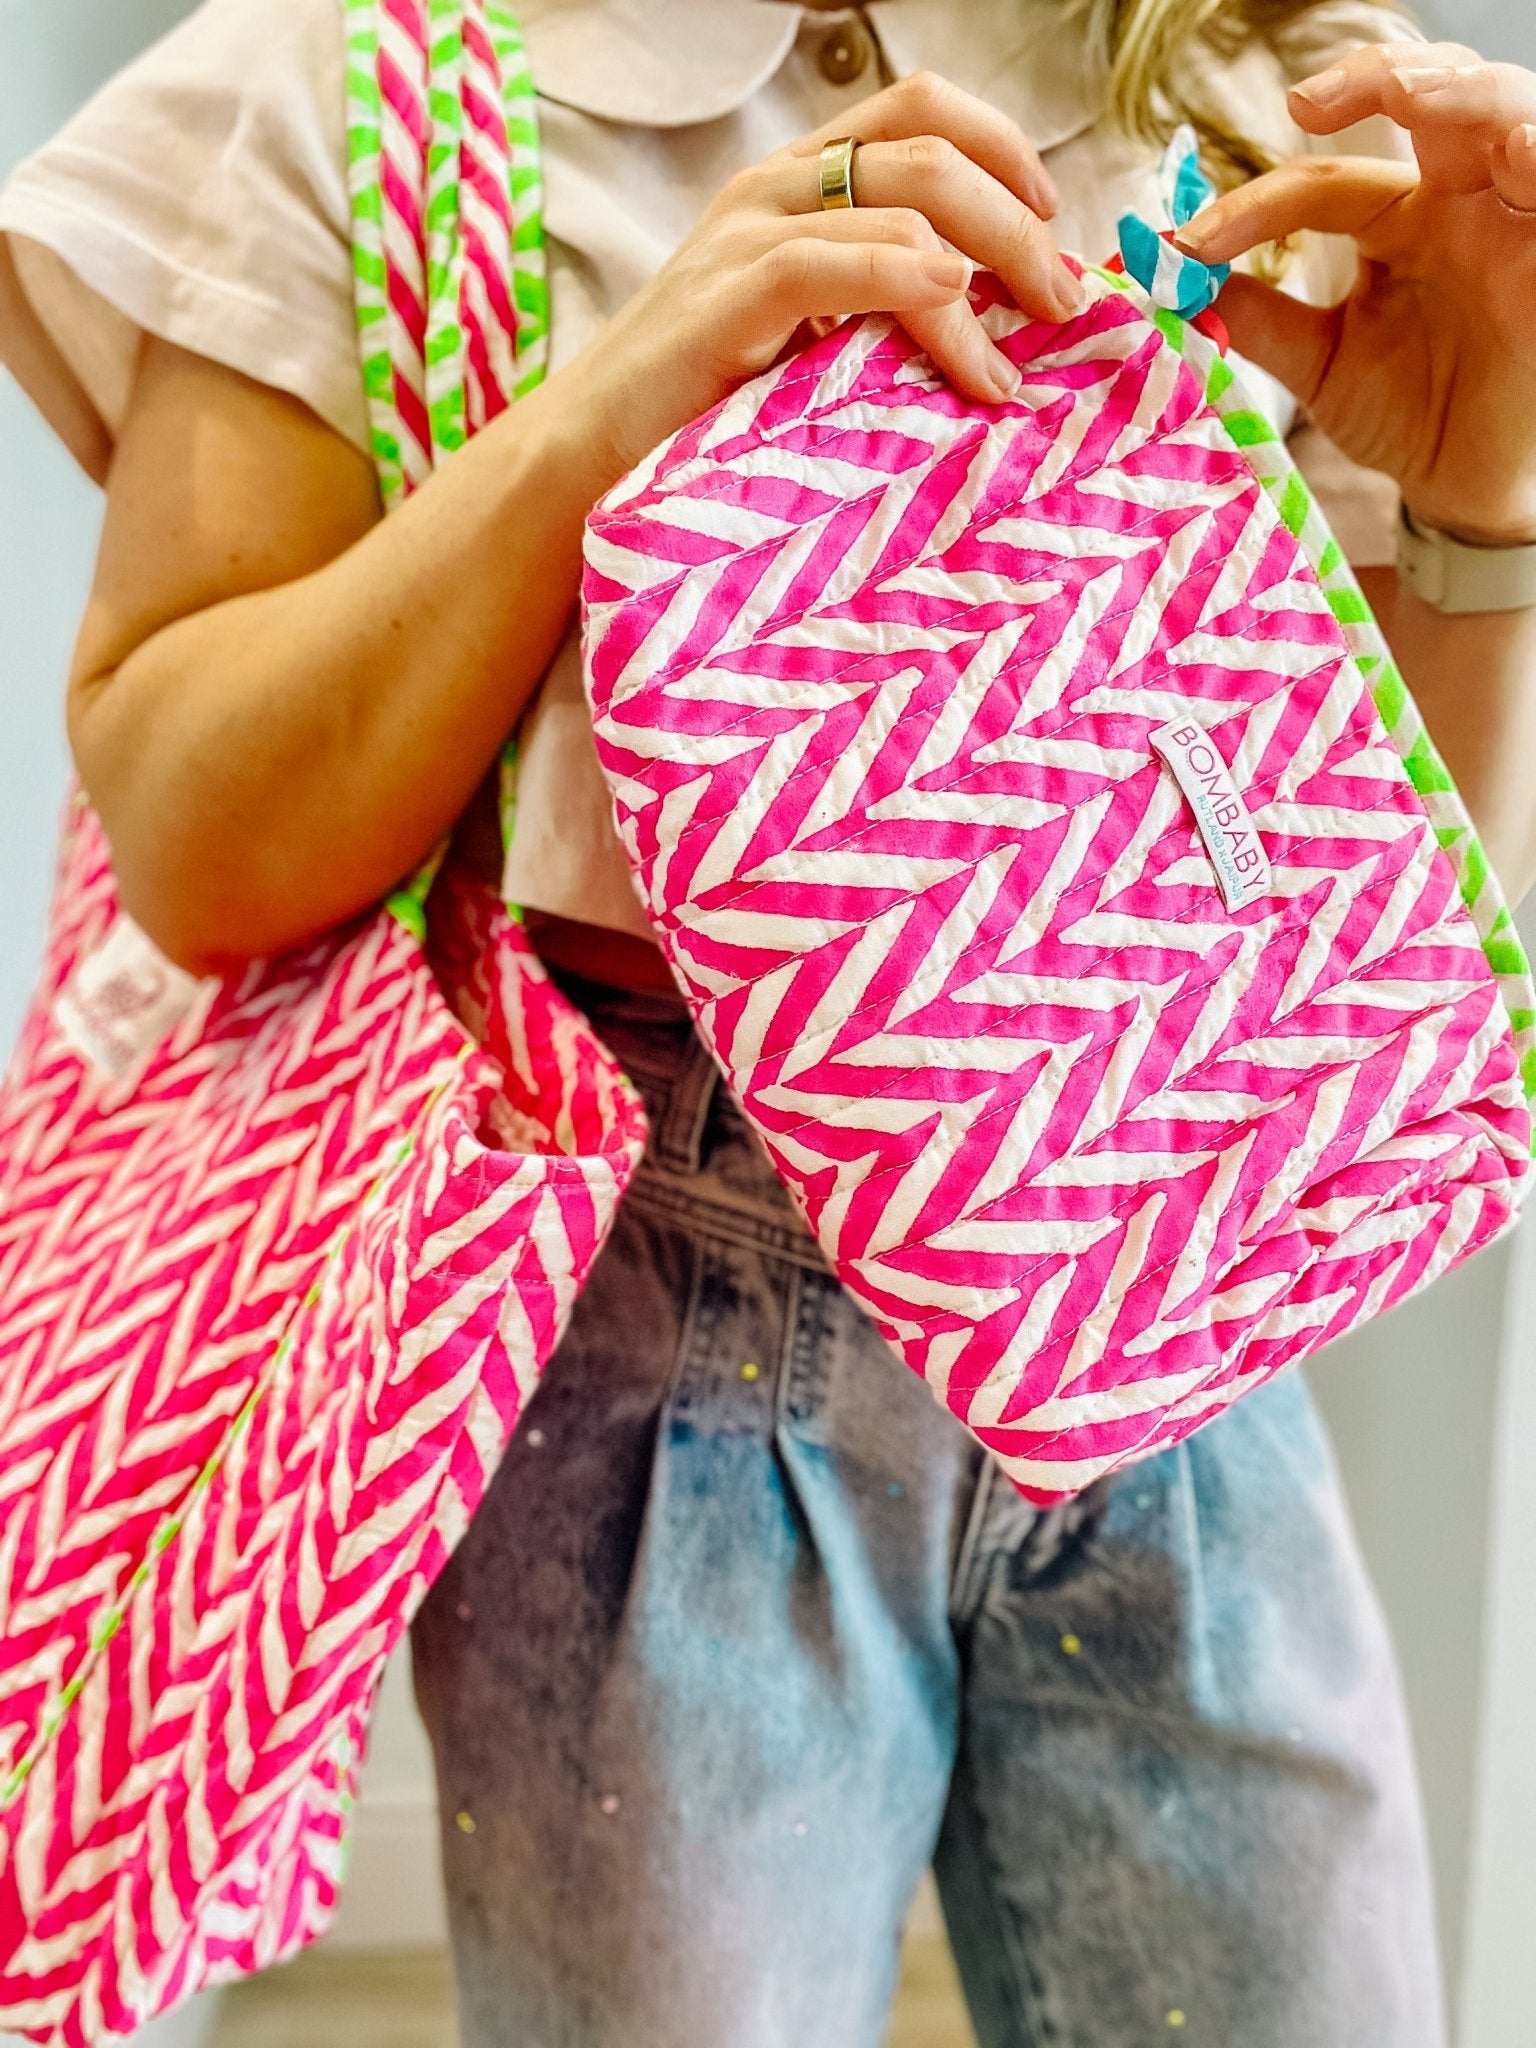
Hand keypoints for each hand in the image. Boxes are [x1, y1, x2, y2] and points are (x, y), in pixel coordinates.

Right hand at [561, 71, 1081, 480]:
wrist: (582, 463)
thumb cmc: (697, 417)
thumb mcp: (805, 344)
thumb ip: (878, 315)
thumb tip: (994, 337)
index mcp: (797, 187)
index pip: (921, 111)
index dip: (1004, 152)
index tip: (1050, 231)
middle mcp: (774, 190)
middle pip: (931, 149)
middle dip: (1019, 223)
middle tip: (1063, 307)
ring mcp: (746, 236)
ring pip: (903, 199)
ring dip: (987, 272)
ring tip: (1015, 363)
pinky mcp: (725, 299)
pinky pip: (834, 263)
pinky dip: (912, 282)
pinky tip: (959, 322)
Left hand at [1176, 43, 1535, 545]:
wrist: (1461, 486)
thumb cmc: (1404, 414)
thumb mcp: (1318, 362)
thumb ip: (1254, 317)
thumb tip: (1167, 273)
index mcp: (1398, 220)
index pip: (1324, 181)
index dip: (1256, 203)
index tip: (1188, 241)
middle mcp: (1458, 205)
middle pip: (1433, 100)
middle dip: (1378, 79)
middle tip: (1308, 100)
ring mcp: (1513, 225)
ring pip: (1504, 115)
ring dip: (1461, 93)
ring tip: (1413, 94)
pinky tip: (1516, 149)